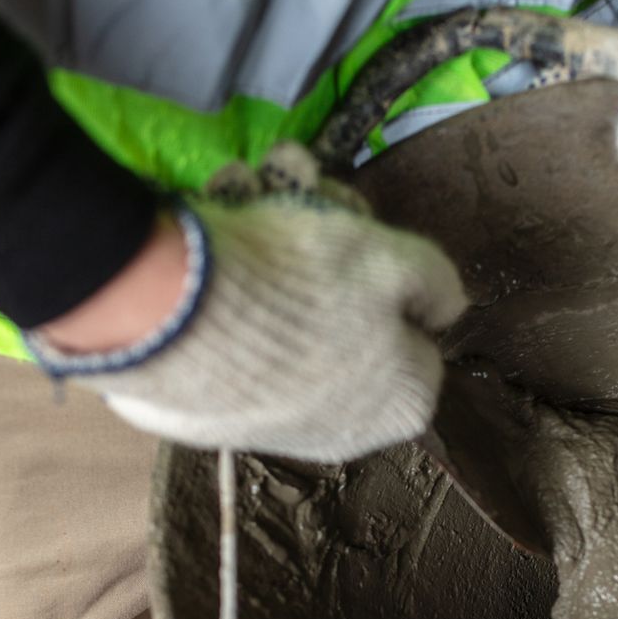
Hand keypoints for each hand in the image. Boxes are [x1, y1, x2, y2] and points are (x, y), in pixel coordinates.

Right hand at [32, 145, 467, 463]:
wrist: (169, 314)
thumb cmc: (304, 285)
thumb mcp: (392, 259)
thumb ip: (436, 280)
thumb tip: (448, 306)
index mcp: (402, 406)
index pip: (419, 335)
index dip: (393, 276)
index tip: (359, 236)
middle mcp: (344, 431)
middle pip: (351, 322)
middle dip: (327, 251)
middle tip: (301, 196)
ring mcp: (273, 425)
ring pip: (289, 317)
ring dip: (273, 243)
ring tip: (247, 187)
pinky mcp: (210, 410)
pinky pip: (234, 333)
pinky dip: (227, 280)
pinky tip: (214, 222)